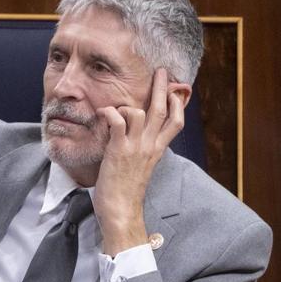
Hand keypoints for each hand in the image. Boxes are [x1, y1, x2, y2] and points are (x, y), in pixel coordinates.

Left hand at [94, 69, 186, 255]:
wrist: (120, 210)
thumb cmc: (126, 191)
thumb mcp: (140, 167)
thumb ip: (142, 151)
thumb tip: (137, 139)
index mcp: (157, 151)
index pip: (176, 123)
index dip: (177, 105)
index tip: (175, 91)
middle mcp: (149, 146)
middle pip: (162, 110)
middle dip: (163, 88)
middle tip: (161, 71)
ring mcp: (135, 147)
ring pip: (140, 112)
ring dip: (127, 103)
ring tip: (116, 105)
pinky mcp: (118, 150)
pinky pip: (117, 121)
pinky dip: (110, 112)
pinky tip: (102, 113)